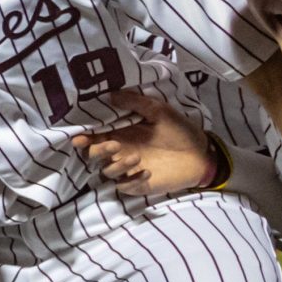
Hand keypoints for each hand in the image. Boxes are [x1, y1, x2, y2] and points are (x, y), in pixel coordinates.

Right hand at [74, 90, 216, 199]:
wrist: (202, 153)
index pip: (95, 137)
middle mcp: (120, 152)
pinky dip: (133, 181)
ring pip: (108, 172)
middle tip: (114, 145)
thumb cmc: (180, 130)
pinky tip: (147, 173)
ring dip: (118, 166)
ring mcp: (128, 170)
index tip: (78, 137)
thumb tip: (110, 94)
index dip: (84, 138)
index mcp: (121, 134)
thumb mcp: (160, 111)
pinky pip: (125, 187)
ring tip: (137, 158)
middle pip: (95, 156)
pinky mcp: (139, 185)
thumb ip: (135, 103)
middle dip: (98, 151)